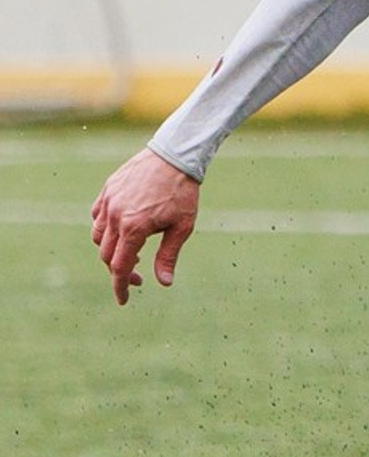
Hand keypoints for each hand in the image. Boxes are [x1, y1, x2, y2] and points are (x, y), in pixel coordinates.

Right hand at [91, 147, 201, 304]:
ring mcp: (108, 202)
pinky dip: (104, 228)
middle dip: (119, 270)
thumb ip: (168, 255)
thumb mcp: (182, 227)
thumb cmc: (183, 192)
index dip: (120, 286)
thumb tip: (164, 283)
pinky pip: (96, 216)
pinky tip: (120, 230)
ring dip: (110, 249)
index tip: (124, 300)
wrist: (175, 156)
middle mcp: (115, 216)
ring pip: (97, 236)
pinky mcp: (107, 190)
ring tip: (131, 252)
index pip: (119, 266)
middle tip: (138, 275)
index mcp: (134, 228)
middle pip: (106, 255)